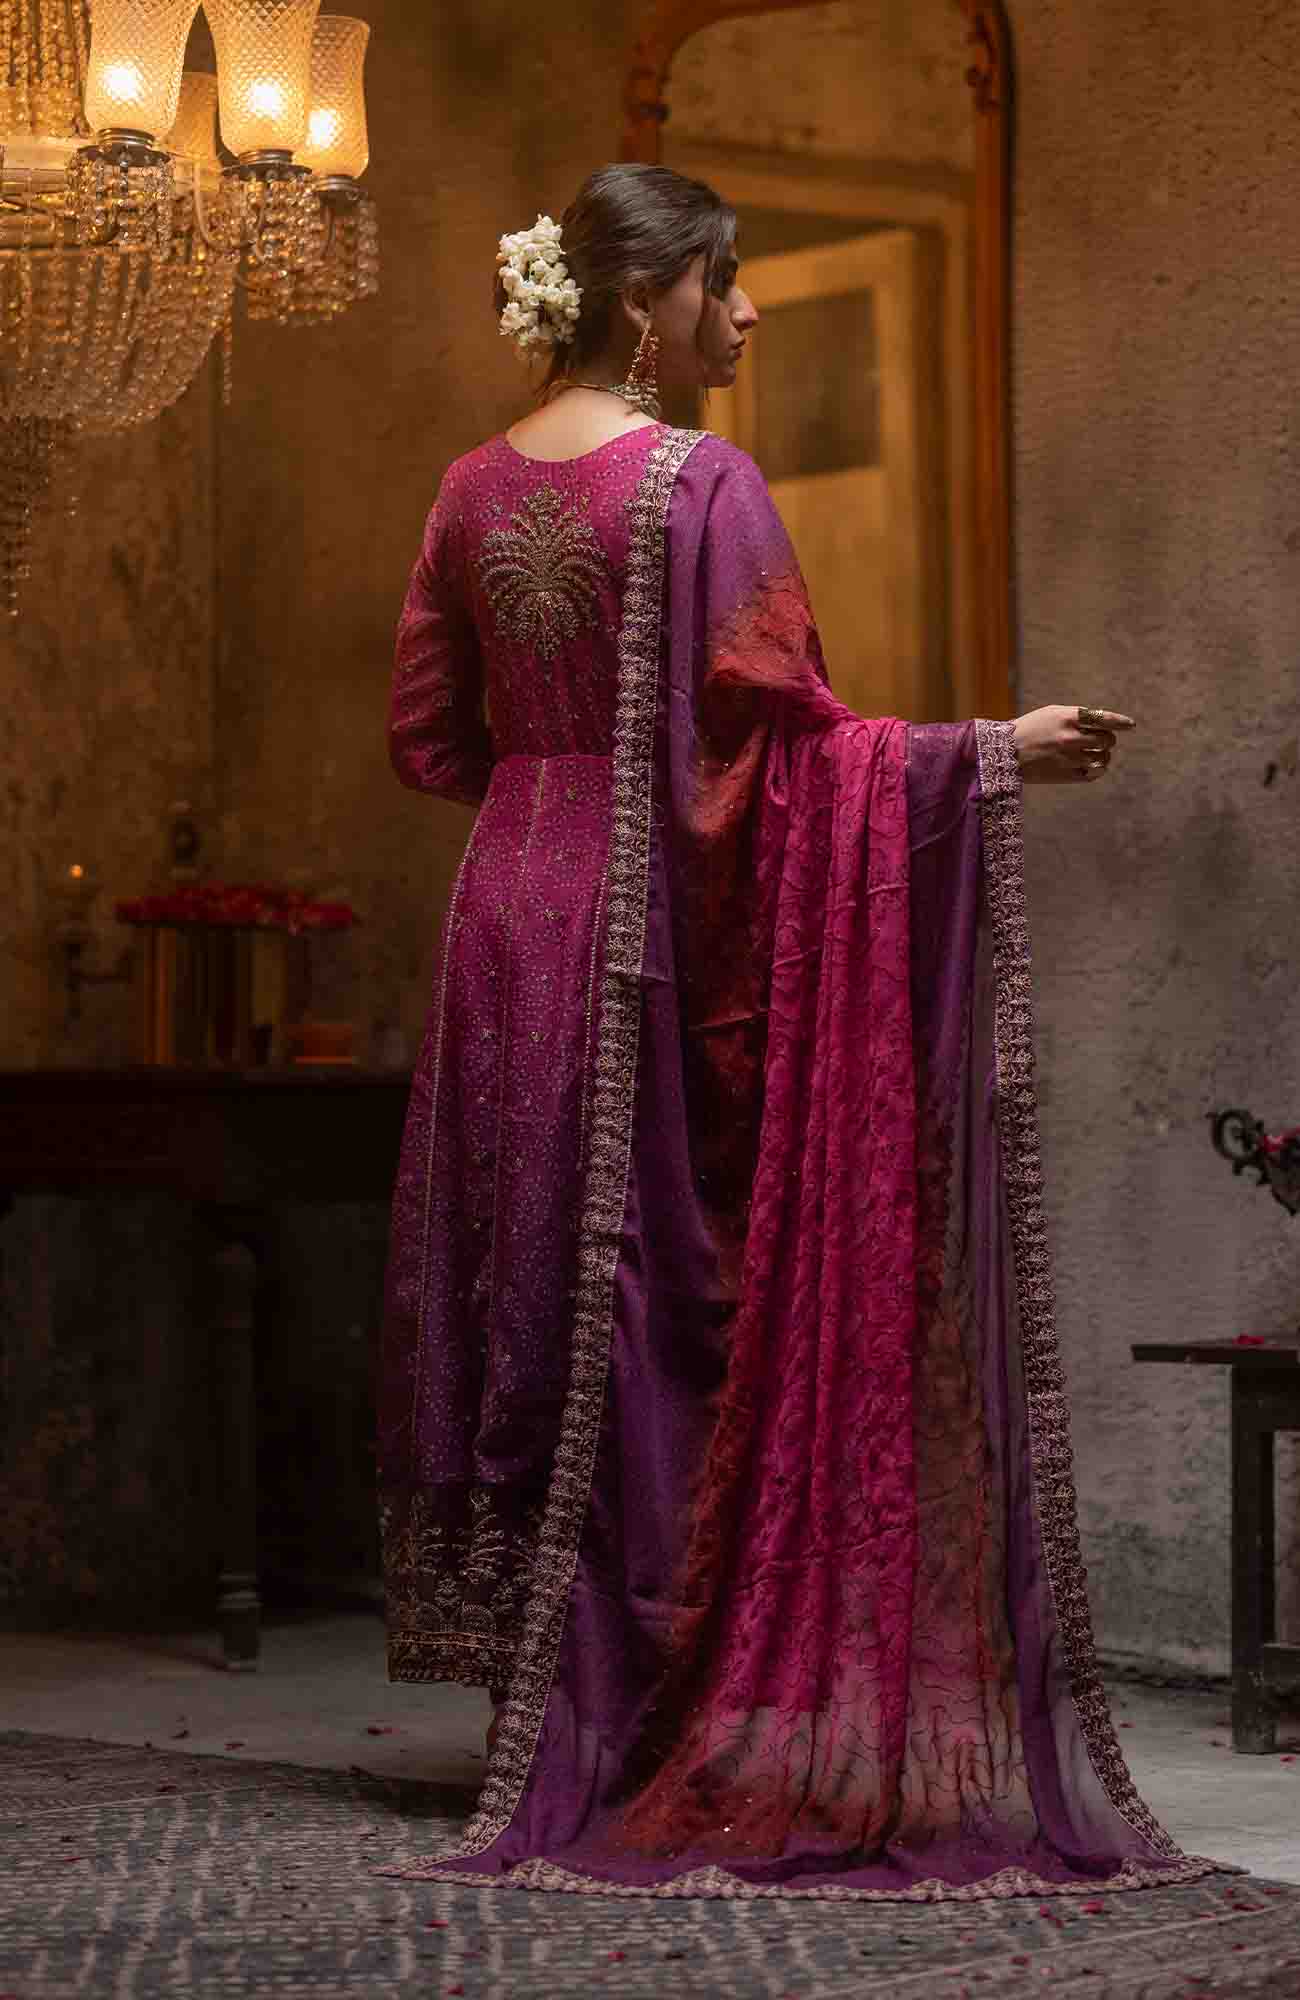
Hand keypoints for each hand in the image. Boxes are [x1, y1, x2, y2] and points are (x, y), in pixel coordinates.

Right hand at [1011, 704, 1135, 784]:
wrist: (1003, 754)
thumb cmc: (1029, 729)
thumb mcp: (1051, 713)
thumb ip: (1077, 716)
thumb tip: (1105, 723)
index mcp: (1068, 718)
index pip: (1104, 719)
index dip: (1120, 722)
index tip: (1130, 725)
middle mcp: (1071, 737)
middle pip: (1107, 740)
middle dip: (1108, 739)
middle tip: (1102, 740)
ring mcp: (1069, 758)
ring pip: (1103, 758)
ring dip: (1104, 755)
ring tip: (1097, 754)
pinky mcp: (1066, 775)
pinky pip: (1094, 773)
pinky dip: (1098, 769)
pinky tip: (1093, 766)